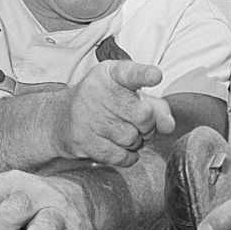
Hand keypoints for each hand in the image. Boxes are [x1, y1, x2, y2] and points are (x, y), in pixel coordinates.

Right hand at [54, 61, 175, 167]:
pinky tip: (121, 148)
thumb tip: (169, 125)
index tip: (155, 76)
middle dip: (148, 126)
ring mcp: (87, 115)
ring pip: (132, 138)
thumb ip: (155, 106)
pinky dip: (127, 156)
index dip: (144, 75)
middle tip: (141, 126)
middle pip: (142, 115)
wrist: (62, 119)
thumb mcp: (128, 95)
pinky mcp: (82, 138)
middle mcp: (96, 91)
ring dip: (136, 142)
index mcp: (110, 74)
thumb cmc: (103, 104)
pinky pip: (119, 155)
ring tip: (125, 134)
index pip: (130, 73)